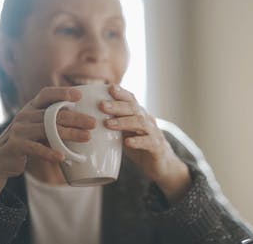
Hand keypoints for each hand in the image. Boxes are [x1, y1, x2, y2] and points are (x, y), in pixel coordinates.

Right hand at [0, 87, 95, 199]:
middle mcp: (25, 115)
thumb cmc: (28, 142)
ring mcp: (19, 129)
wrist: (1, 161)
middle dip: (76, 118)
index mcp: (32, 108)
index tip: (80, 96)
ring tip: (87, 137)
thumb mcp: (40, 129)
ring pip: (48, 129)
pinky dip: (50, 152)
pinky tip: (62, 156)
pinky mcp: (15, 145)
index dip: (62, 92)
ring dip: (70, 133)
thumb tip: (87, 120)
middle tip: (94, 123)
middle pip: (54, 113)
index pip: (47, 94)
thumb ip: (55, 122)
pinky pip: (36, 148)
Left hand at [100, 85, 190, 202]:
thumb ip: (115, 124)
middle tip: (102, 105)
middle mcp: (148, 121)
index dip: (121, 93)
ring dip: (123, 122)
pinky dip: (137, 141)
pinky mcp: (157, 147)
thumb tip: (90, 118)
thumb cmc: (140, 147)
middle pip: (134, 109)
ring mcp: (153, 133)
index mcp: (139, 115)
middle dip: (117, 106)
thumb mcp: (127, 133)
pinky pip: (148, 142)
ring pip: (140, 123)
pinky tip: (127, 142)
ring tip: (108, 124)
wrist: (162, 165)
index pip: (131, 100)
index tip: (109, 87)